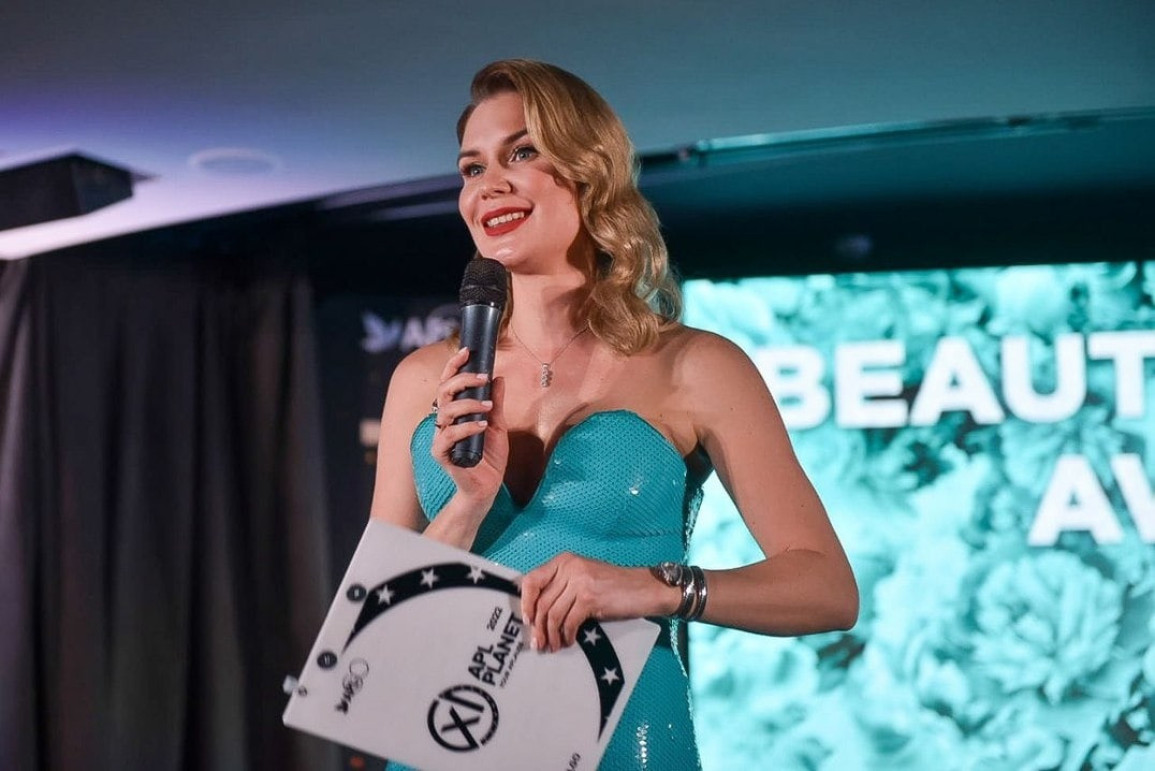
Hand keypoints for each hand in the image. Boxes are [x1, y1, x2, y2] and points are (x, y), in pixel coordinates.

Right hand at [430, 347, 508, 510]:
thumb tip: (499, 378)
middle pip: (443, 392)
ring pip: (445, 411)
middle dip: (462, 380)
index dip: (454, 366)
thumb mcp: (498, 425)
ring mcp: (441, 437)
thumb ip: (497, 402)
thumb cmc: (490, 457)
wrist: (487, 487)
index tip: (467, 351)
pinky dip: (466, 427)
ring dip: (468, 404)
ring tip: (488, 406)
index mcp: (454, 412)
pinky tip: (481, 425)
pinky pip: (449, 435)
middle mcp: (444, 422)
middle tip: (483, 377)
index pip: (448, 383)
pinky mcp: (442, 454)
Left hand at [519, 553, 676, 651]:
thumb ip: (562, 586)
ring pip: (553, 614)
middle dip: (538, 627)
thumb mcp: (584, 577)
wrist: (645, 588)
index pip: (532, 580)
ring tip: (552, 647)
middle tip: (538, 644)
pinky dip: (566, 636)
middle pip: (542, 602)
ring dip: (550, 635)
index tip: (526, 621)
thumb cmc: (614, 586)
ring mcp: (580, 582)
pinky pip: (568, 622)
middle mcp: (569, 568)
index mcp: (564, 561)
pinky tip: (568, 642)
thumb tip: (537, 611)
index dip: (525, 602)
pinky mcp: (590, 598)